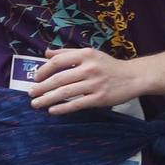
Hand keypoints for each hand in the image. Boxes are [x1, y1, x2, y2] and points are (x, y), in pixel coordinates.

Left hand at [28, 47, 143, 115]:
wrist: (134, 77)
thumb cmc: (109, 65)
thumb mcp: (90, 54)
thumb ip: (68, 53)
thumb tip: (47, 53)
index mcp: (85, 55)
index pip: (58, 61)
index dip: (43, 70)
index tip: (35, 78)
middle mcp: (89, 68)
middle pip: (59, 78)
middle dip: (42, 87)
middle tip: (31, 94)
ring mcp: (94, 84)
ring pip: (65, 92)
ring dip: (48, 99)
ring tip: (36, 104)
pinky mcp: (100, 98)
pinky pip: (77, 104)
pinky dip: (63, 108)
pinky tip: (52, 111)